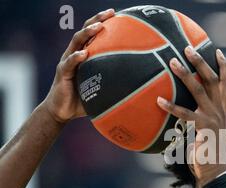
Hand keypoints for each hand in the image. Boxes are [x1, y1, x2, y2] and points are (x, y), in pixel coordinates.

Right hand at [42, 9, 114, 123]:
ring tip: (98, 27)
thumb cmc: (83, 100)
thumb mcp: (101, 90)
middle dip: (97, 20)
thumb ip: (115, 85)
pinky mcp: (62, 73)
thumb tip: (139, 88)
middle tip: (110, 13)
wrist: (62, 111)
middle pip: (85, 32)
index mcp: (84, 55)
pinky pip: (69, 63)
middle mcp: (75, 54)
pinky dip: (76, 57)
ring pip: (76, 42)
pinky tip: (84, 54)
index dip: (103, 23)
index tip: (116, 14)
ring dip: (87, 33)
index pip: (93, 35)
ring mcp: (67, 61)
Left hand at [156, 46, 225, 184]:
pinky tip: (158, 101)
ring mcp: (213, 117)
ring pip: (199, 89)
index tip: (217, 51)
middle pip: (212, 79)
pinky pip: (185, 114)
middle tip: (187, 47)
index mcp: (224, 109)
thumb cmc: (210, 153)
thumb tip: (188, 114)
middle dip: (200, 61)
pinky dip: (171, 106)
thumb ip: (203, 119)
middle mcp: (221, 110)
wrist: (216, 171)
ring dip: (185, 74)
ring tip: (171, 62)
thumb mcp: (210, 132)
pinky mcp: (203, 128)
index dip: (224, 66)